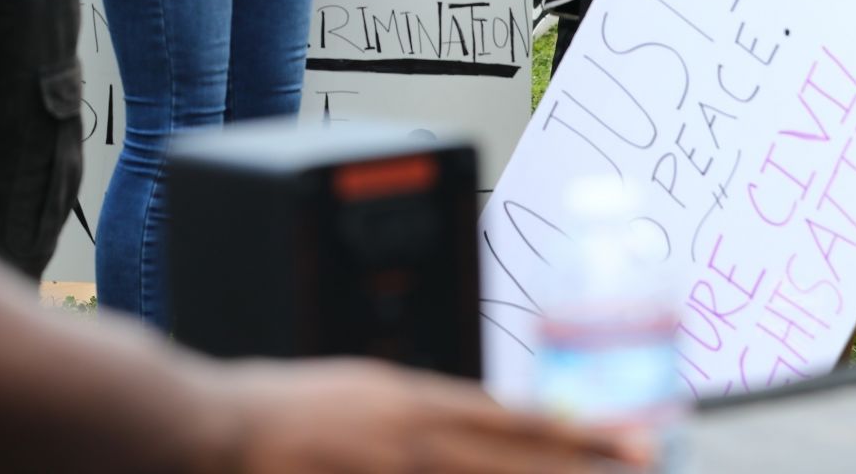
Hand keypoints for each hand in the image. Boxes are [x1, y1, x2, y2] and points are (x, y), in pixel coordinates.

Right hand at [211, 359, 649, 471]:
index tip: (632, 438)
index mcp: (416, 401)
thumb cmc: (279, 410)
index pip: (517, 419)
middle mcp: (417, 440)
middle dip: (588, 468)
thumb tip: (472, 424)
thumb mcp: (363, 388)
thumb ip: (420, 411)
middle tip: (646, 465)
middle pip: (521, 460)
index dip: (579, 432)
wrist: (209, 432)